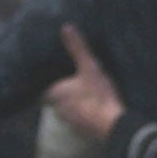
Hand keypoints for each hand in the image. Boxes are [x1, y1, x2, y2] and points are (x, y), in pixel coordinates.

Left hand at [43, 24, 123, 142]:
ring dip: (73, 104)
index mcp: (54, 93)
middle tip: (69, 81)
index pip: (43, 88)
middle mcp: (57, 109)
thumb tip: (66, 26)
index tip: (51, 75)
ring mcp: (70, 122)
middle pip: (54, 99)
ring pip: (67, 110)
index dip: (46, 82)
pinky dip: (84, 114)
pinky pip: (80, 119)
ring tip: (82, 94)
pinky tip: (93, 108)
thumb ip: (77, 48)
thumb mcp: (89, 67)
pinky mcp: (83, 131)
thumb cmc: (97, 96)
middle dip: (60, 92)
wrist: (113, 126)